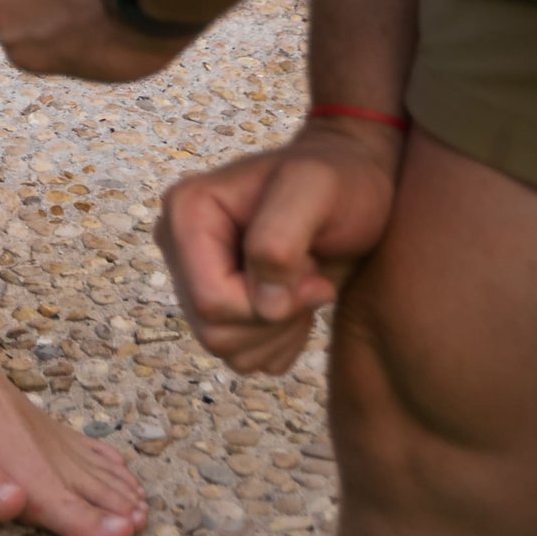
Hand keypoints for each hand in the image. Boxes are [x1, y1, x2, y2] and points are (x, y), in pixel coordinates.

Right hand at [155, 123, 403, 372]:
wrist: (355, 188)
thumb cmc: (339, 179)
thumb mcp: (316, 190)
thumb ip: (281, 240)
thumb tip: (264, 305)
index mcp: (187, 212)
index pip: (210, 301)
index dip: (266, 305)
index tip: (311, 271)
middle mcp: (180, 245)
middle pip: (213, 331)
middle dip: (274, 320)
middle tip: (310, 277)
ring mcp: (196, 275)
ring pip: (227, 348)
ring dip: (280, 332)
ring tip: (305, 284)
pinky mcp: (219, 301)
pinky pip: (242, 356)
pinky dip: (279, 342)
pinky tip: (297, 301)